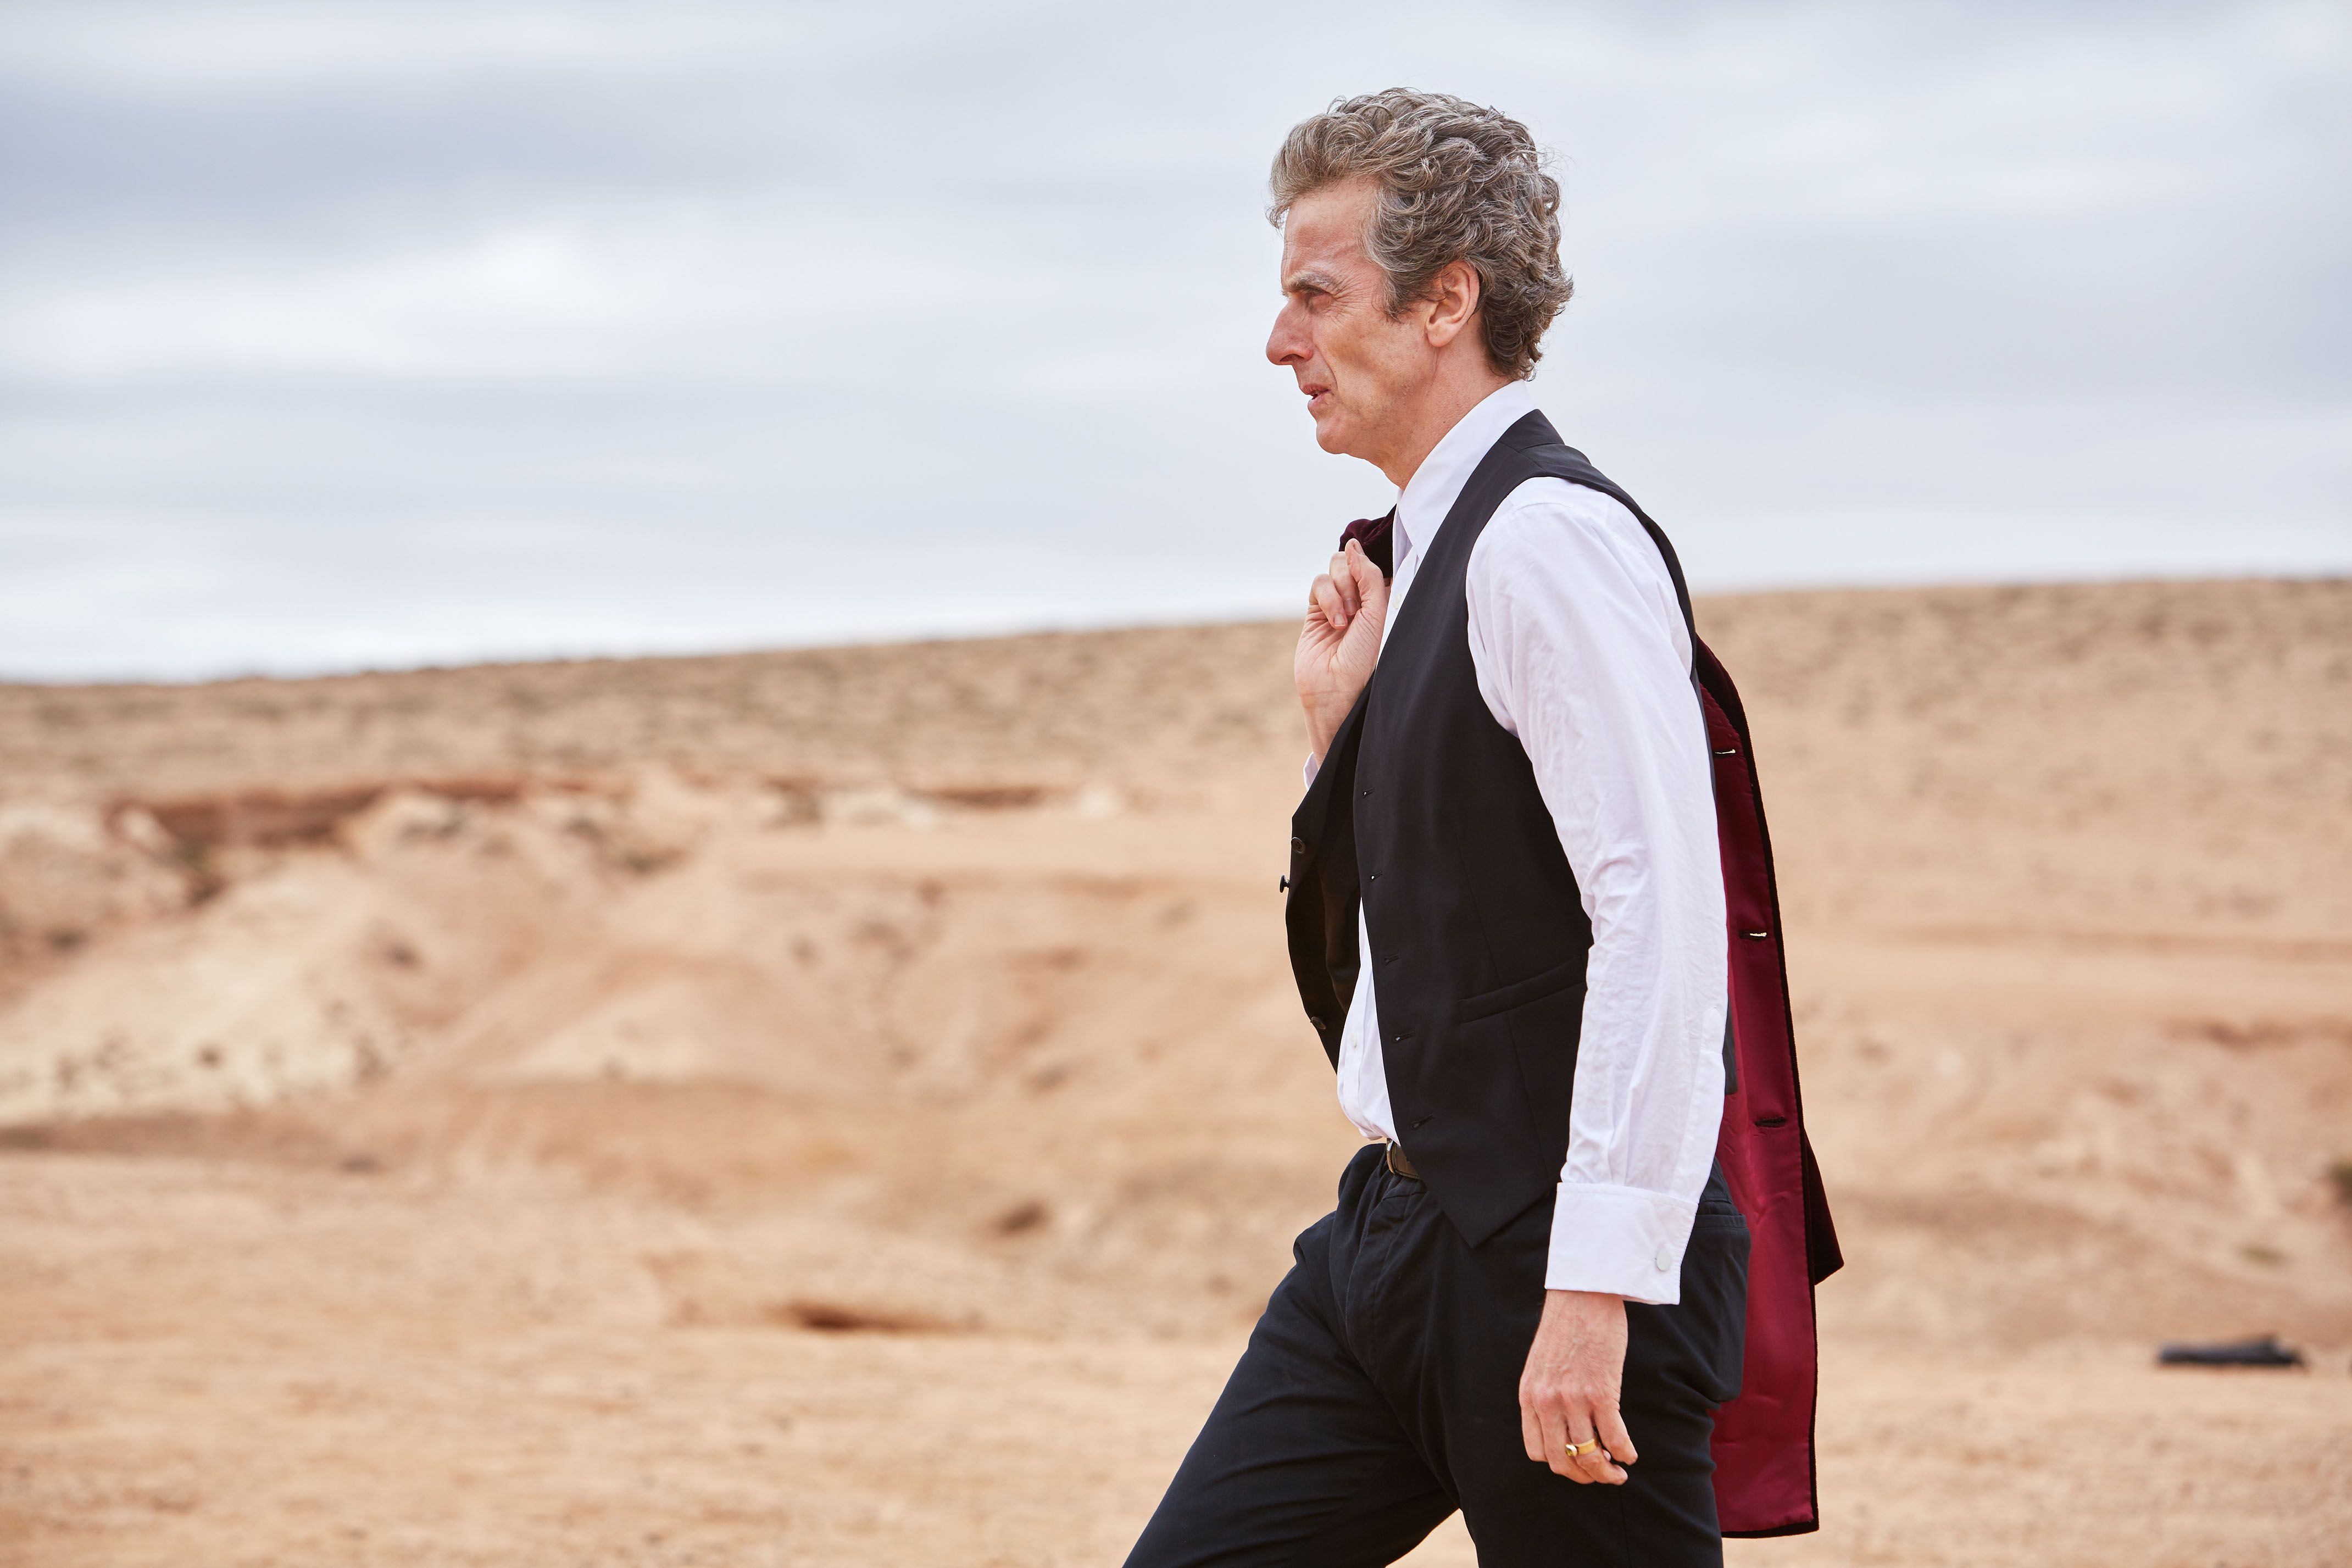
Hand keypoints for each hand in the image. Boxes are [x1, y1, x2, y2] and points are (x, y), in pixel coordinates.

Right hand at [1295, 539, 1388, 762]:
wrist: (1336, 688)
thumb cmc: (1365, 657)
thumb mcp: (1378, 612)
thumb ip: (1368, 574)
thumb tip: (1352, 544)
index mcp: (1384, 597)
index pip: (1376, 561)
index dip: (1371, 560)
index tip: (1372, 575)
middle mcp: (1361, 596)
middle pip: (1352, 558)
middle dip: (1354, 577)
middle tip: (1357, 607)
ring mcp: (1337, 601)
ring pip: (1334, 566)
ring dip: (1341, 590)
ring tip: (1346, 619)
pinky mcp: (1315, 609)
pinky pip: (1318, 583)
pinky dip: (1327, 598)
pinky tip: (1334, 622)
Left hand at [1518, 1289, 1637, 1484]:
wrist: (1582, 1295)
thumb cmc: (1566, 1327)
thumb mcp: (1541, 1365)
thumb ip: (1545, 1394)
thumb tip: (1563, 1425)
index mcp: (1529, 1396)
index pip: (1536, 1451)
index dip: (1559, 1463)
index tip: (1575, 1462)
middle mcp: (1547, 1402)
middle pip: (1561, 1461)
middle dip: (1583, 1476)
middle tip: (1600, 1475)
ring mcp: (1573, 1399)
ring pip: (1589, 1455)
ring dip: (1607, 1473)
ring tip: (1618, 1472)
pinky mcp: (1601, 1392)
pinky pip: (1614, 1438)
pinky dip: (1624, 1452)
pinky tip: (1630, 1454)